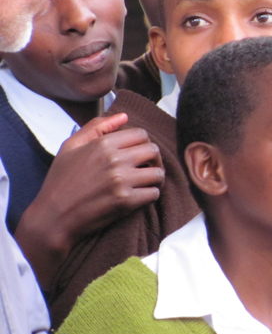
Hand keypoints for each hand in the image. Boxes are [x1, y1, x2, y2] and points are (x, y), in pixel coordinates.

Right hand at [15, 113, 163, 286]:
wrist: (52, 217)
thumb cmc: (60, 181)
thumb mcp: (71, 147)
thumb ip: (97, 126)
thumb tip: (124, 116)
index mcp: (104, 144)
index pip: (142, 134)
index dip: (144, 143)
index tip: (139, 154)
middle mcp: (115, 159)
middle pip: (154, 151)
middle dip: (154, 159)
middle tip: (147, 168)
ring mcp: (121, 180)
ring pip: (158, 173)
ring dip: (155, 178)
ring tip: (146, 183)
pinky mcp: (126, 201)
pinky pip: (154, 193)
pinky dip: (151, 195)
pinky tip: (141, 197)